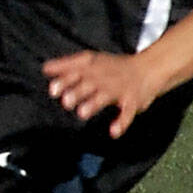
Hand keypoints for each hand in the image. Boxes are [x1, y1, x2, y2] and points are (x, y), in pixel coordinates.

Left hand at [42, 49, 159, 139]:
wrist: (148, 69)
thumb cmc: (113, 67)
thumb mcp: (91, 61)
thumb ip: (67, 65)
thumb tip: (44, 69)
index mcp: (93, 67)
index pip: (77, 71)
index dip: (65, 80)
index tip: (52, 90)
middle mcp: (105, 77)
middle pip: (89, 84)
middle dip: (77, 92)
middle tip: (65, 102)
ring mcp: (120, 89)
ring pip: (105, 97)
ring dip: (93, 104)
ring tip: (81, 113)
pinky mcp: (133, 102)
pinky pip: (127, 113)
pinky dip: (122, 123)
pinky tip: (113, 132)